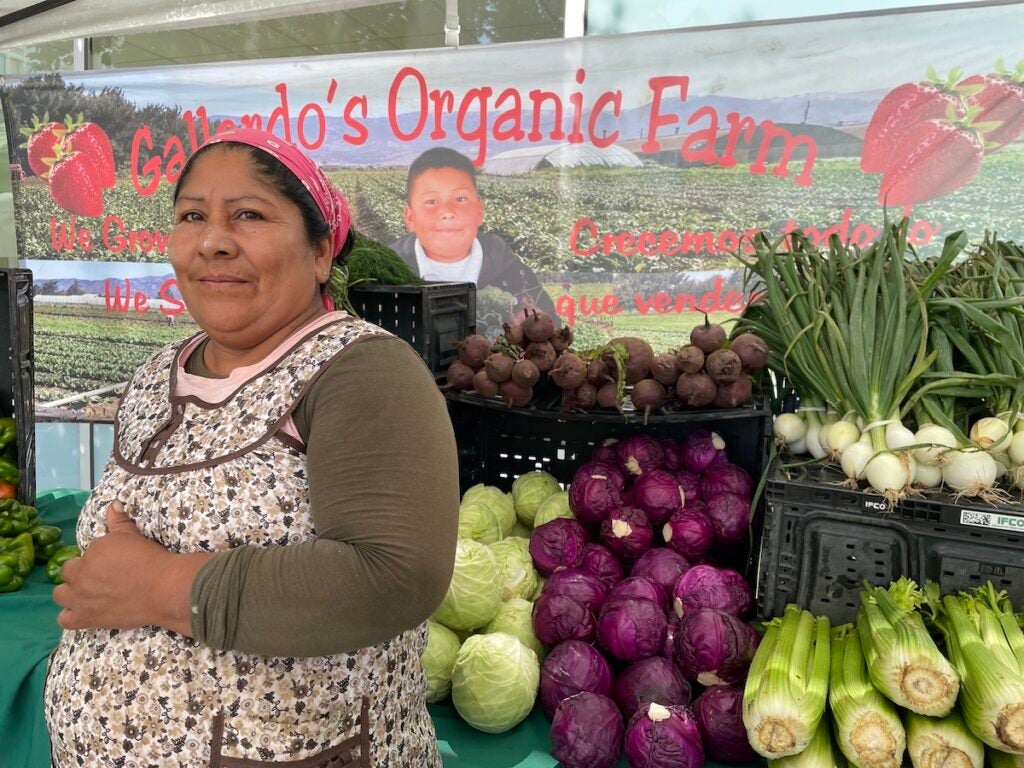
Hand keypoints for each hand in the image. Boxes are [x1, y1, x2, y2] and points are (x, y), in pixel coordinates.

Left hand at [54, 501, 175, 630]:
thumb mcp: (134, 536)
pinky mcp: (84, 617)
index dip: (96, 560)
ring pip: (60, 594)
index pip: (85, 554)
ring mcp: (80, 597)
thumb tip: (113, 504)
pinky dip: (70, 616)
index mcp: (93, 550)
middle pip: (68, 572)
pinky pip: (64, 619)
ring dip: (70, 593)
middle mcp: (81, 572)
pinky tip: (83, 612)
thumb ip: (119, 521)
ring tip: (88, 594)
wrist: (163, 588)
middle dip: (80, 574)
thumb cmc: (151, 560)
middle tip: (100, 578)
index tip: (110, 565)